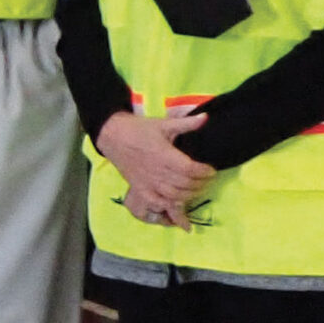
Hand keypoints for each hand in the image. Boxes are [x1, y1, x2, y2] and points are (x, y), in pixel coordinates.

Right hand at [97, 108, 213, 228]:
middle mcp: (157, 171)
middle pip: (185, 184)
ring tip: (196, 190)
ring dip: (189, 195)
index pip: (189, 169)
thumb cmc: (139, 129)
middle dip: (201, 184)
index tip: (211, 170)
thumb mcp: (163, 124)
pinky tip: (177, 202)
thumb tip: (206, 118)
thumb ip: (186, 123)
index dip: (204, 172)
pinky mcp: (139, 188)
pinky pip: (156, 203)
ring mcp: (147, 182)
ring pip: (174, 195)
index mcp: (164, 154)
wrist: (112, 135)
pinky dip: (169, 205)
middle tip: (207, 180)